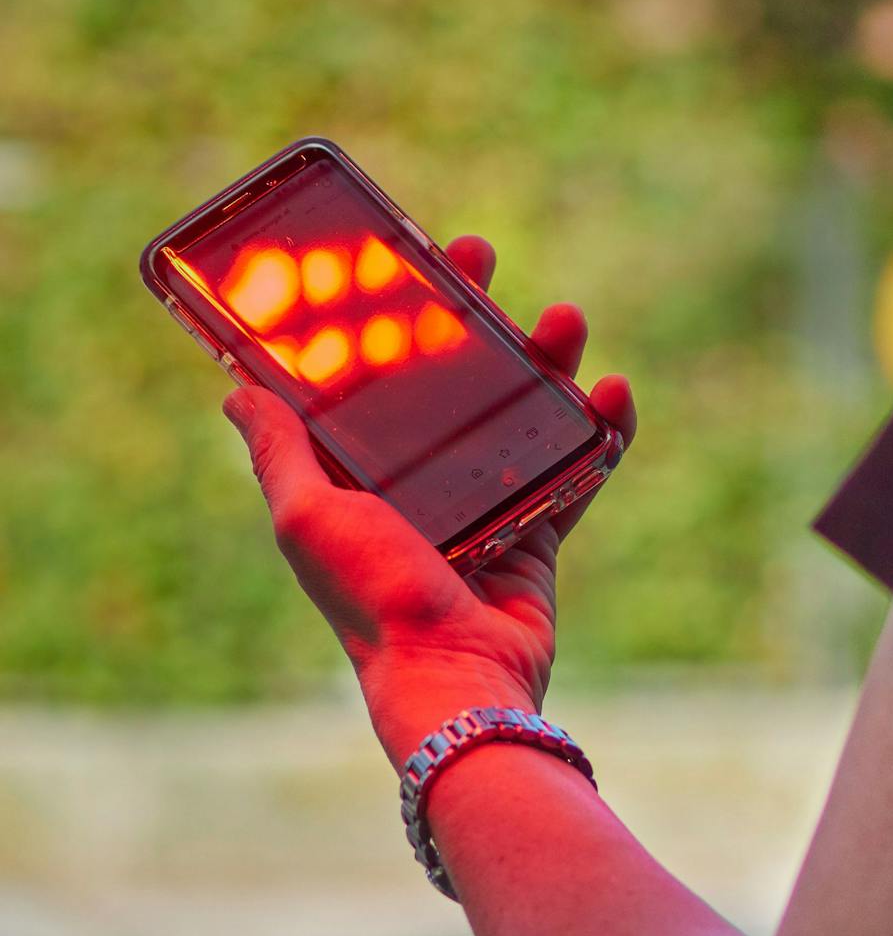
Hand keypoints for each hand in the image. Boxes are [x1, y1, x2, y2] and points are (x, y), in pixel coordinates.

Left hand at [222, 236, 635, 739]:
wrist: (456, 677)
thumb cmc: (373, 599)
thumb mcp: (309, 518)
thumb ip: (280, 455)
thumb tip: (235, 390)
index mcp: (365, 473)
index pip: (377, 371)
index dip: (390, 311)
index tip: (404, 258)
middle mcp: (424, 480)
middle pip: (454, 375)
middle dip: (472, 312)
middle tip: (483, 257)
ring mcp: (487, 501)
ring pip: (523, 409)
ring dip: (546, 359)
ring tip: (565, 319)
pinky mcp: (540, 529)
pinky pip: (578, 467)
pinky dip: (602, 431)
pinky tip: (614, 393)